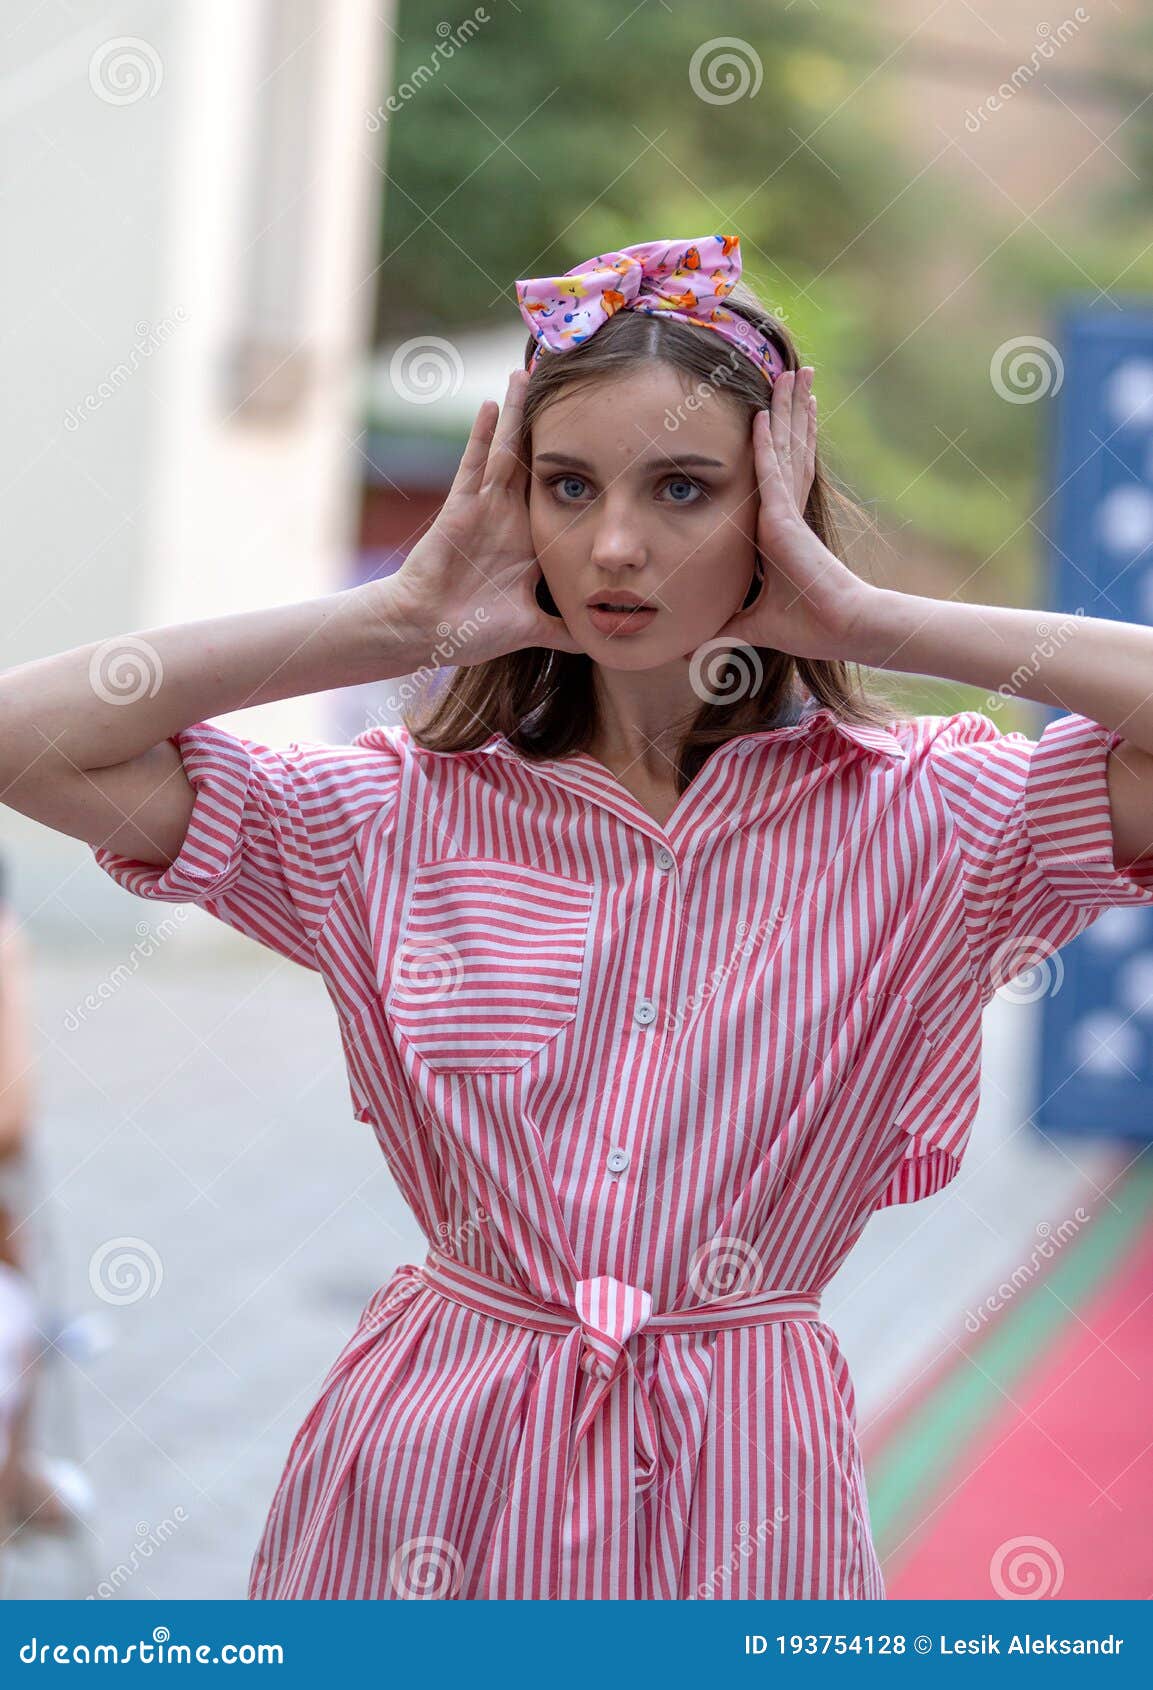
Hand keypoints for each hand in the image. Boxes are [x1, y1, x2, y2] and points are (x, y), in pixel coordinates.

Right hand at [379, 370, 582, 666]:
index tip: (604, 436)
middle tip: (569, 382)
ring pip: (505, 452)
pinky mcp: (459, 508)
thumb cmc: (473, 630)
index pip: (559, 495)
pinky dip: (481, 436)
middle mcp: (509, 518)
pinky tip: (492, 404)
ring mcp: (484, 509)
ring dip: (516, 414)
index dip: (579, 466)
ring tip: (528, 372)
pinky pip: (472, 466)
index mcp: (530, 541)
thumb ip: (565, 630)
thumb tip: (602, 642)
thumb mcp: (533, 628)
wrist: (428, 632)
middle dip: (549, 425)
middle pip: (533, 460)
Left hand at [712, 368, 878, 662]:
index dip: (780, 438)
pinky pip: (771, 473)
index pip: (779, 472)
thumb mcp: (751, 625)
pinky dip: (765, 443)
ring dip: (785, 409)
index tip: (775, 411)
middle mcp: (786, 512)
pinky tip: (761, 414)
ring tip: (791, 372)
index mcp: (780, 528)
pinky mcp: (785, 520)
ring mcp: (788, 513)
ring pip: (785, 448)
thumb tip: (692, 652)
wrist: (840, 630)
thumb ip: (724, 630)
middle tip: (790, 372)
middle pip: (787, 448)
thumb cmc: (808, 627)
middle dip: (789, 409)